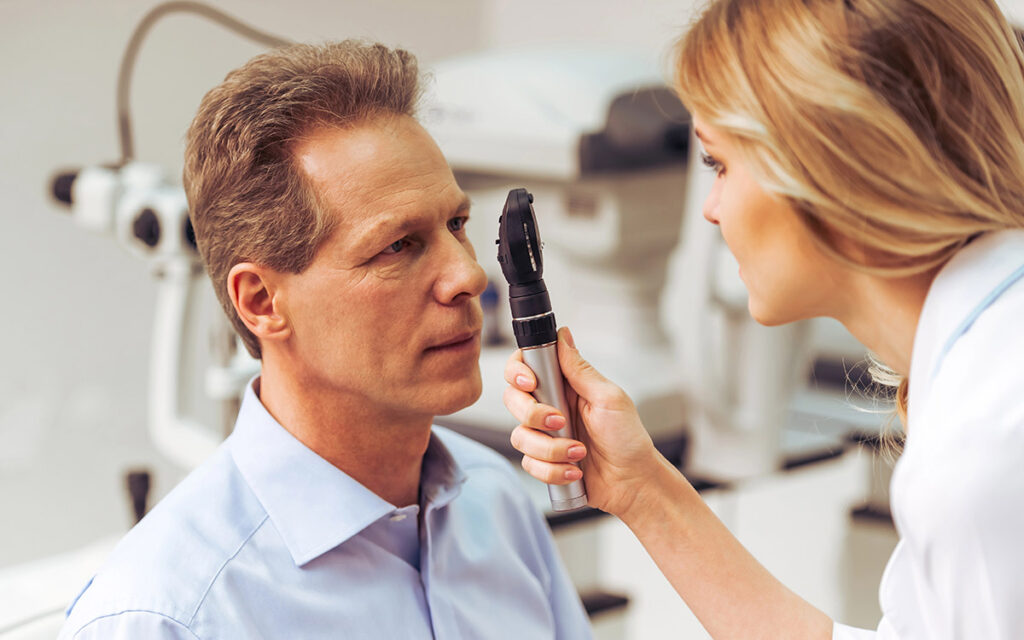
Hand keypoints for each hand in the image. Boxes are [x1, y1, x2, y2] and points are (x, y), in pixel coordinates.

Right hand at [503, 327, 661, 518]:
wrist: (633, 482)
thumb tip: (563, 335)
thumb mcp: (609, 398)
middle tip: (561, 422)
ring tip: (578, 453)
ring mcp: (544, 435)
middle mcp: (550, 406)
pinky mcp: (543, 461)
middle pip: (512, 400)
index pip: (525, 366)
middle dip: (533, 415)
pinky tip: (574, 470)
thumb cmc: (628, 438)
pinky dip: (552, 470)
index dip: (518, 372)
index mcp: (564, 385)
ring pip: (519, 436)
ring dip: (550, 449)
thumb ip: (580, 369)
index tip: (530, 383)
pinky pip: (529, 463)